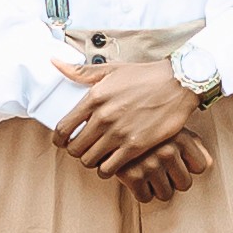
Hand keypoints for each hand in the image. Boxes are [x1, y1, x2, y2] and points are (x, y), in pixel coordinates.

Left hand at [60, 54, 211, 200]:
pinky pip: (110, 168)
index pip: (63, 129)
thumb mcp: (111, 69)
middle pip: (75, 149)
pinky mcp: (136, 146)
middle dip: (76, 151)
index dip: (59, 140)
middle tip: (85, 148)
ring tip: (99, 155)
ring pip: (90, 161)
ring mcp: (119, 133)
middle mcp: (104, 117)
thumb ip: (81, 71)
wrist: (178, 83)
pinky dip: (107, 169)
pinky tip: (113, 161)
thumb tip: (55, 63)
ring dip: (92, 161)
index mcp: (94, 97)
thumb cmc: (144, 75)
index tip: (64, 141)